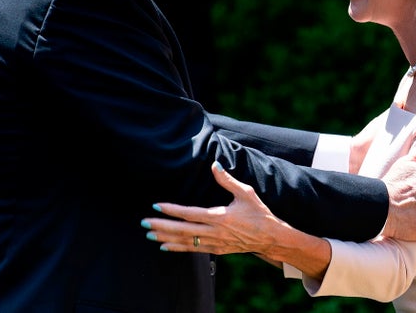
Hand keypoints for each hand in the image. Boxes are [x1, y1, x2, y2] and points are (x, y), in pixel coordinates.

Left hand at [141, 161, 282, 258]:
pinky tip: (165, 246)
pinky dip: (178, 248)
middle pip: (183, 230)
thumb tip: (214, 165)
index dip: (172, 210)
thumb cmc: (259, 213)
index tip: (157, 206)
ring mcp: (215, 243)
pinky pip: (194, 250)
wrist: (270, 238)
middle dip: (162, 227)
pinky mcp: (217, 250)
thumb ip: (227, 180)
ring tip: (149, 235)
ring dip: (166, 238)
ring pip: (186, 242)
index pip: (190, 213)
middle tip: (144, 223)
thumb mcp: (246, 192)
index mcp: (220, 217)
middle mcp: (215, 232)